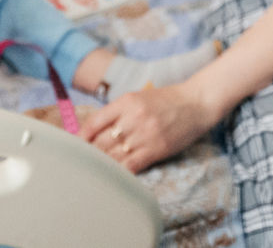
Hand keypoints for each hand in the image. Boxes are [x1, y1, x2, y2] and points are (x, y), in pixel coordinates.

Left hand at [80, 81, 219, 173]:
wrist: (197, 103)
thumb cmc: (168, 100)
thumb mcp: (140, 97)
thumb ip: (119, 111)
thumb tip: (96, 130)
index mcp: (127, 101)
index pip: (96, 121)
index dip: (82, 136)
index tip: (75, 145)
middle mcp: (133, 118)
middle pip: (102, 141)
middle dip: (90, 152)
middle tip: (80, 162)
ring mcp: (144, 135)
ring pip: (114, 155)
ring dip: (102, 164)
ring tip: (92, 171)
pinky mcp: (155, 150)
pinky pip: (131, 165)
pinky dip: (119, 171)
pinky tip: (111, 176)